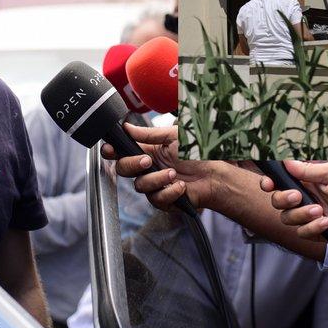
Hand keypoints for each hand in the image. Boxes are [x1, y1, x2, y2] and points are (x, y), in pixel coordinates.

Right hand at [101, 124, 216, 209]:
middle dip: (131, 164)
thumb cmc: (200, 152)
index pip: (122, 151)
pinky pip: (156, 200)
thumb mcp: (173, 136)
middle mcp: (149, 168)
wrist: (217, 173)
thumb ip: (148, 134)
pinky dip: (169, 192)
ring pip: (140, 186)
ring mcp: (156, 185)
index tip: (109, 149)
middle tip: (147, 160)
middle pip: (123, 169)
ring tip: (174, 173)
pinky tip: (181, 186)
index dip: (112, 151)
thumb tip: (126, 126)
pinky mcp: (165, 200)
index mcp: (148, 150)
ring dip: (156, 179)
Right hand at [260, 161, 327, 245]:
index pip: (280, 182)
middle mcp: (306, 199)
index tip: (268, 184)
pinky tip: (327, 223)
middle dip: (283, 200)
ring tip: (320, 211)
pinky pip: (302, 233)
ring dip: (301, 215)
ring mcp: (311, 216)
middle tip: (297, 197)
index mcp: (308, 182)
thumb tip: (286, 162)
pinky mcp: (318, 232)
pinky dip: (312, 228)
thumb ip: (308, 170)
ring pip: (288, 219)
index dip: (270, 183)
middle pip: (278, 202)